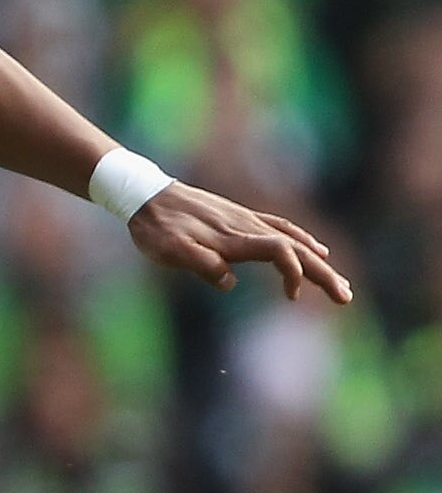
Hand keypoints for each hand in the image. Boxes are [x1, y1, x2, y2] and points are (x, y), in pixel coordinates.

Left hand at [128, 182, 350, 301]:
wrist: (146, 194)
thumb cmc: (156, 228)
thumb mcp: (169, 251)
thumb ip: (200, 263)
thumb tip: (228, 282)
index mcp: (233, 238)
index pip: (279, 252)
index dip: (293, 273)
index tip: (293, 297)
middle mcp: (247, 227)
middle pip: (297, 249)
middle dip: (324, 274)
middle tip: (347, 298)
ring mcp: (247, 220)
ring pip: (295, 240)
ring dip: (320, 262)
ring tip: (340, 282)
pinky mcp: (242, 217)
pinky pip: (283, 228)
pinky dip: (304, 241)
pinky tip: (318, 249)